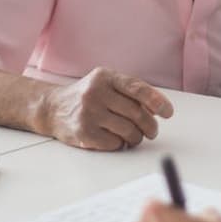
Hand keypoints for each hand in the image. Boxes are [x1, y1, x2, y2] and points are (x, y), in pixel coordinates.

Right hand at [35, 67, 173, 150]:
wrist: (53, 108)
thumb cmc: (88, 97)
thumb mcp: (107, 84)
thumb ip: (131, 92)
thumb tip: (159, 108)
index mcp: (104, 77)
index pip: (137, 88)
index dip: (157, 101)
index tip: (168, 113)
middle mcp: (95, 93)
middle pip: (136, 114)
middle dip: (150, 126)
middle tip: (152, 131)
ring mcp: (88, 113)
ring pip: (128, 131)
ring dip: (137, 137)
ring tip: (134, 136)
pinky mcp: (84, 133)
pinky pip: (115, 143)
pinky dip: (121, 144)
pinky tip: (115, 139)